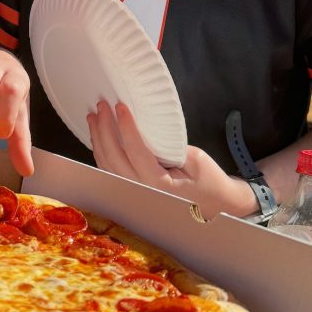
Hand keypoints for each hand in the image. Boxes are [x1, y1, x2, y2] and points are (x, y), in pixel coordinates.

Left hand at [87, 100, 254, 220]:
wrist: (216, 205)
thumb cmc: (210, 182)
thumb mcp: (195, 159)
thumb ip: (168, 146)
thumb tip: (143, 129)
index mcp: (159, 185)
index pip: (135, 152)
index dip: (125, 126)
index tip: (120, 106)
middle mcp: (142, 192)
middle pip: (113, 158)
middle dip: (104, 129)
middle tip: (101, 106)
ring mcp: (134, 194)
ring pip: (106, 166)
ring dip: (98, 140)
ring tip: (94, 117)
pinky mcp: (132, 192)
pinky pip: (110, 171)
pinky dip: (102, 152)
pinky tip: (99, 136)